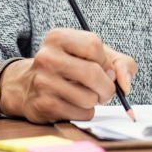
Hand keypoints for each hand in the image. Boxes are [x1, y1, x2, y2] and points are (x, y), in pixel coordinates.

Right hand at [2, 28, 137, 122]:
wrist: (27, 85)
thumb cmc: (68, 67)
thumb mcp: (92, 55)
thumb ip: (119, 63)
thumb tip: (125, 84)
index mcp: (58, 37)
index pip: (94, 45)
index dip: (105, 61)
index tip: (104, 68)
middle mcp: (47, 57)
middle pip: (93, 73)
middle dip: (107, 87)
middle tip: (105, 90)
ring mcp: (43, 82)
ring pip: (89, 98)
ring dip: (95, 101)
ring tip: (87, 95)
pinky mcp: (43, 106)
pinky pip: (80, 113)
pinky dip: (86, 112)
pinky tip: (75, 105)